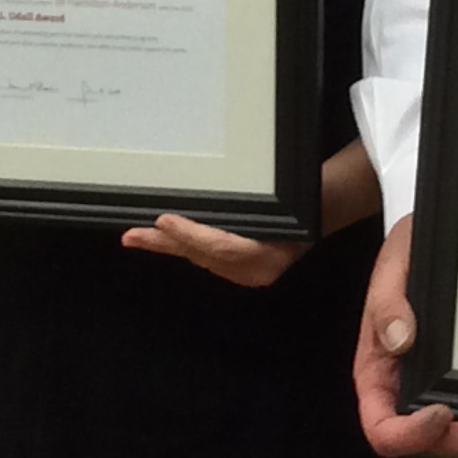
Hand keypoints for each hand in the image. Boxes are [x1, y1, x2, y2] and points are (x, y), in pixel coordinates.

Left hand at [120, 144, 382, 288]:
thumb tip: (210, 185)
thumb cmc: (303, 191)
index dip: (191, 235)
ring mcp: (249, 273)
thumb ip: (249, 197)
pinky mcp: (241, 268)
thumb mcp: (280, 192)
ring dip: (168, 247)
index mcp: (268, 256)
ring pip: (200, 259)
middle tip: (132, 235)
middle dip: (167, 245)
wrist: (326, 204)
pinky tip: (162, 238)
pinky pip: (206, 258)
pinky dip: (183, 247)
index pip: (221, 247)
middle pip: (203, 256)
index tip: (163, 219)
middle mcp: (256, 270)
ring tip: (135, 237)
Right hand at [352, 216, 457, 457]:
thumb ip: (387, 302)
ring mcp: (434, 386)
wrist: (435, 238)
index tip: (441, 412)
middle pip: (428, 439)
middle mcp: (403, 388)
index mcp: (377, 370)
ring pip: (456, 434)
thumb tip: (400, 340)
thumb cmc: (407, 253)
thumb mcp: (393, 266)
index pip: (381, 425)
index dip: (409, 433)